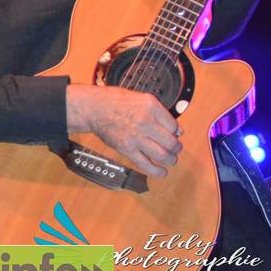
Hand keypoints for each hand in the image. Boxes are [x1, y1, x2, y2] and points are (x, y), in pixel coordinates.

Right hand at [66, 84, 181, 177]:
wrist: (94, 108)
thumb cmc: (114, 101)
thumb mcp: (141, 98)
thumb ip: (158, 112)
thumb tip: (175, 128)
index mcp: (150, 106)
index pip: (173, 125)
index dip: (177, 132)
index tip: (176, 134)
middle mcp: (145, 121)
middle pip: (171, 142)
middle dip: (176, 148)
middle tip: (176, 149)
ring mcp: (136, 137)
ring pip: (162, 155)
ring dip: (170, 160)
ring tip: (171, 160)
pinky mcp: (127, 149)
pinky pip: (145, 164)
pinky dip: (156, 171)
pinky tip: (162, 172)